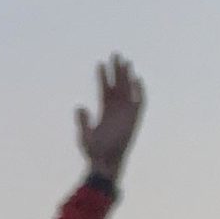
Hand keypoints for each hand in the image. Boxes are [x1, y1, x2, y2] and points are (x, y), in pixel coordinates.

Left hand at [76, 56, 144, 182]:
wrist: (106, 164)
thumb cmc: (94, 153)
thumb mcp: (84, 135)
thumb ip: (83, 121)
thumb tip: (79, 107)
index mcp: (105, 112)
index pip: (104, 90)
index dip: (102, 77)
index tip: (100, 64)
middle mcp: (116, 111)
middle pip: (117, 86)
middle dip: (116, 71)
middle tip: (115, 54)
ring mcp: (126, 115)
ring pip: (128, 91)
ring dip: (127, 77)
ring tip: (126, 61)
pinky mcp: (134, 120)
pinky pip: (139, 103)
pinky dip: (140, 92)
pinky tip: (137, 79)